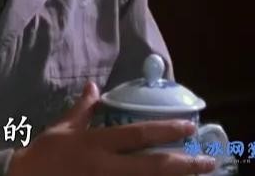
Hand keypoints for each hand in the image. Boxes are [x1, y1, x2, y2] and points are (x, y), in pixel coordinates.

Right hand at [7, 81, 217, 175]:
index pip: (136, 135)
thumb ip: (82, 110)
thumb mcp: (62, 129)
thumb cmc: (45, 154)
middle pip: (151, 166)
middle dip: (183, 164)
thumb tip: (94, 86)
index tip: (188, 127)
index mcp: (95, 143)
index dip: (165, 131)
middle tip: (208, 162)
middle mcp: (105, 167)